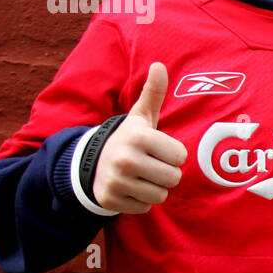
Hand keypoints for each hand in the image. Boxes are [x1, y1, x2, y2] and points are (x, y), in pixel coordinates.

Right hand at [93, 62, 187, 213]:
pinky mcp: (111, 200)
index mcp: (139, 137)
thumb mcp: (140, 116)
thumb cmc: (128, 138)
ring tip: (141, 176)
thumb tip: (159, 65)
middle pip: (173, 178)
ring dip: (155, 188)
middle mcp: (126, 159)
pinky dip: (140, 201)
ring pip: (160, 195)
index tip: (159, 149)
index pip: (180, 157)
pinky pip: (144, 208)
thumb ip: (153, 93)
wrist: (91, 161)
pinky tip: (130, 187)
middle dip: (166, 173)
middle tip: (151, 164)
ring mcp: (117, 181)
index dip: (173, 154)